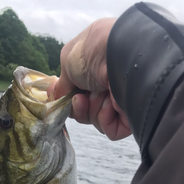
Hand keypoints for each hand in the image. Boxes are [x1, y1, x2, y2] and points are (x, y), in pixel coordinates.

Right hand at [48, 19, 130, 140]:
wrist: (120, 55)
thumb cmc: (94, 52)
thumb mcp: (67, 63)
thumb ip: (60, 84)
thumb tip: (53, 97)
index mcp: (95, 69)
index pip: (77, 93)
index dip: (69, 99)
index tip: (63, 98)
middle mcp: (108, 84)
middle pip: (84, 110)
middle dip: (79, 106)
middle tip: (82, 97)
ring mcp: (120, 100)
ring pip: (95, 120)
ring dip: (93, 108)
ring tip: (101, 93)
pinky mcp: (129, 116)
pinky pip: (110, 130)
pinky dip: (105, 119)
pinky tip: (111, 103)